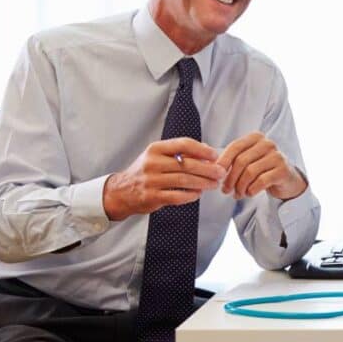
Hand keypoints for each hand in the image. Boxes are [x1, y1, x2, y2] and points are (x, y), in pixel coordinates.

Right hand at [103, 138, 225, 220]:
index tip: (214, 155)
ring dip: (203, 183)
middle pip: (187, 164)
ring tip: (214, 184)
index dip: (202, 149)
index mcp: (155, 149)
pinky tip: (199, 194)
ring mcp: (152, 181)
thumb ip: (179, 152)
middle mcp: (152, 163)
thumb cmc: (145, 172)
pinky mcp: (152, 197)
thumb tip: (206, 149)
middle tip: (220, 173)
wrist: (122, 191)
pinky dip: (191, 195)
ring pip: (184, 181)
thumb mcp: (157, 156)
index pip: (183, 144)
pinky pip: (177, 196)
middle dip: (208, 169)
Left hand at [216, 132, 306, 199]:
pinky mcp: (283, 170)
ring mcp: (277, 156)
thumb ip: (230, 158)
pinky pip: (261, 181)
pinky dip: (251, 190)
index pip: (235, 147)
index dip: (223, 162)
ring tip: (238, 194)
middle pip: (241, 161)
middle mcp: (268, 143)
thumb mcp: (246, 160)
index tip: (216, 175)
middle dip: (230, 178)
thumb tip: (208, 163)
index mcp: (256, 137)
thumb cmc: (261, 169)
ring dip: (240, 187)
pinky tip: (249, 194)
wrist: (286, 179)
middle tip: (226, 190)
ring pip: (250, 172)